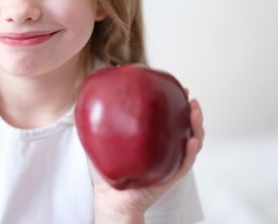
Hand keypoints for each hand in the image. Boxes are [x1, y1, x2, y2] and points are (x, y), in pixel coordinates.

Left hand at [90, 89, 204, 220]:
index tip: (178, 87)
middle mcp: (165, 149)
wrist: (108, 197)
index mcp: (154, 140)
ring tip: (194, 111)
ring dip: (197, 127)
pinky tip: (192, 140)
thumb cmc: (105, 170)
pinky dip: (191, 152)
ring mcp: (169, 162)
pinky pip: (184, 164)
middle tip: (190, 97)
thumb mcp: (101, 140)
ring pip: (192, 144)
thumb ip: (98, 121)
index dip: (177, 103)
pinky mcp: (169, 176)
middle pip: (186, 128)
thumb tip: (89, 96)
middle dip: (192, 112)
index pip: (170, 119)